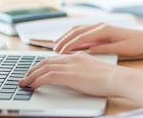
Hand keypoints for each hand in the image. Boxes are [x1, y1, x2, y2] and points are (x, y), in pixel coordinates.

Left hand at [18, 52, 142, 104]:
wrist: (117, 78)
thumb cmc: (111, 78)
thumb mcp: (95, 71)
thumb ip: (84, 70)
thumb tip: (78, 77)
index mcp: (79, 56)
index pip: (56, 58)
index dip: (44, 64)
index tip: (36, 71)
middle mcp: (73, 58)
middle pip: (47, 61)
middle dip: (34, 69)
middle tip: (25, 77)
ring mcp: (70, 65)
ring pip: (44, 67)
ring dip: (31, 75)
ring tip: (24, 83)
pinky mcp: (69, 74)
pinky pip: (48, 76)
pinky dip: (38, 80)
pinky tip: (34, 86)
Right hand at [53, 23, 142, 56]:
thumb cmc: (137, 44)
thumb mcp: (122, 49)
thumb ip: (105, 49)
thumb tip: (90, 50)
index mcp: (105, 30)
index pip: (82, 36)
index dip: (69, 43)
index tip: (60, 51)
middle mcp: (101, 25)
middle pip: (77, 30)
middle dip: (64, 39)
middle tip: (53, 49)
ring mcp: (101, 26)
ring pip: (78, 29)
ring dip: (67, 36)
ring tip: (57, 45)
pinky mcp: (102, 30)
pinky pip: (83, 30)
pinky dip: (73, 35)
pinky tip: (68, 42)